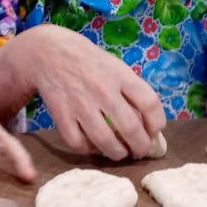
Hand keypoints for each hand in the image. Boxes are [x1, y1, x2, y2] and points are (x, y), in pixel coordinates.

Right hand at [11, 25, 166, 159]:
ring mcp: (81, 104)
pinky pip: (78, 143)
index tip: (154, 132)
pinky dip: (88, 149)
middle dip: (140, 147)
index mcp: (121, 75)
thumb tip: (148, 123)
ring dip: (117, 153)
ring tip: (120, 153)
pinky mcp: (62, 115)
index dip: (156, 123)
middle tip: (139, 151)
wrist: (49, 53)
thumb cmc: (89, 61)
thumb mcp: (115, 66)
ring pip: (105, 141)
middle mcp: (103, 90)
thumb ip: (131, 90)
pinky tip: (93, 145)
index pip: (150, 103)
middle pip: (130, 128)